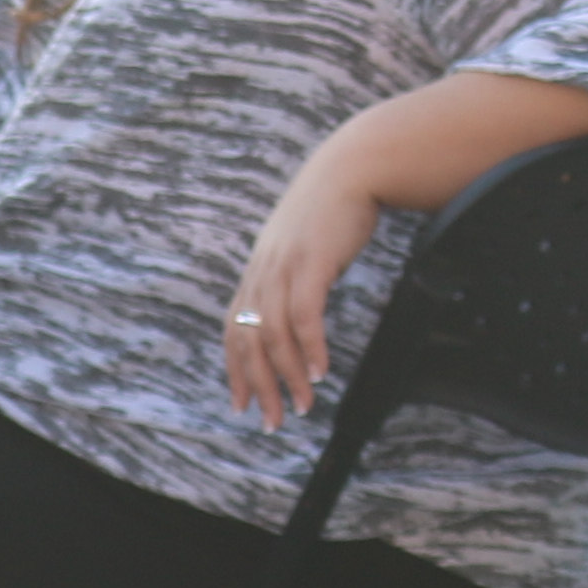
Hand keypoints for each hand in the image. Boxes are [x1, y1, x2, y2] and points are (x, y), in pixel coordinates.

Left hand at [226, 142, 383, 423]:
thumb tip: (294, 304)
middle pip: (249, 341)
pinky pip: (305, 316)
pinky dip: (309, 348)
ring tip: (303, 406)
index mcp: (258, 269)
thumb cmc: (334, 206)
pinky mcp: (312, 263)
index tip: (243, 403)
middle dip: (259, 386)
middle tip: (272, 421)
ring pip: (275, 335)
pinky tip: (319, 372)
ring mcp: (284, 266)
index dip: (235, 370)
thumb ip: (290, 272)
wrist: (353, 165)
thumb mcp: (301, 242)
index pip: (234, 329)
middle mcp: (263, 271)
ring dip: (287, 377)